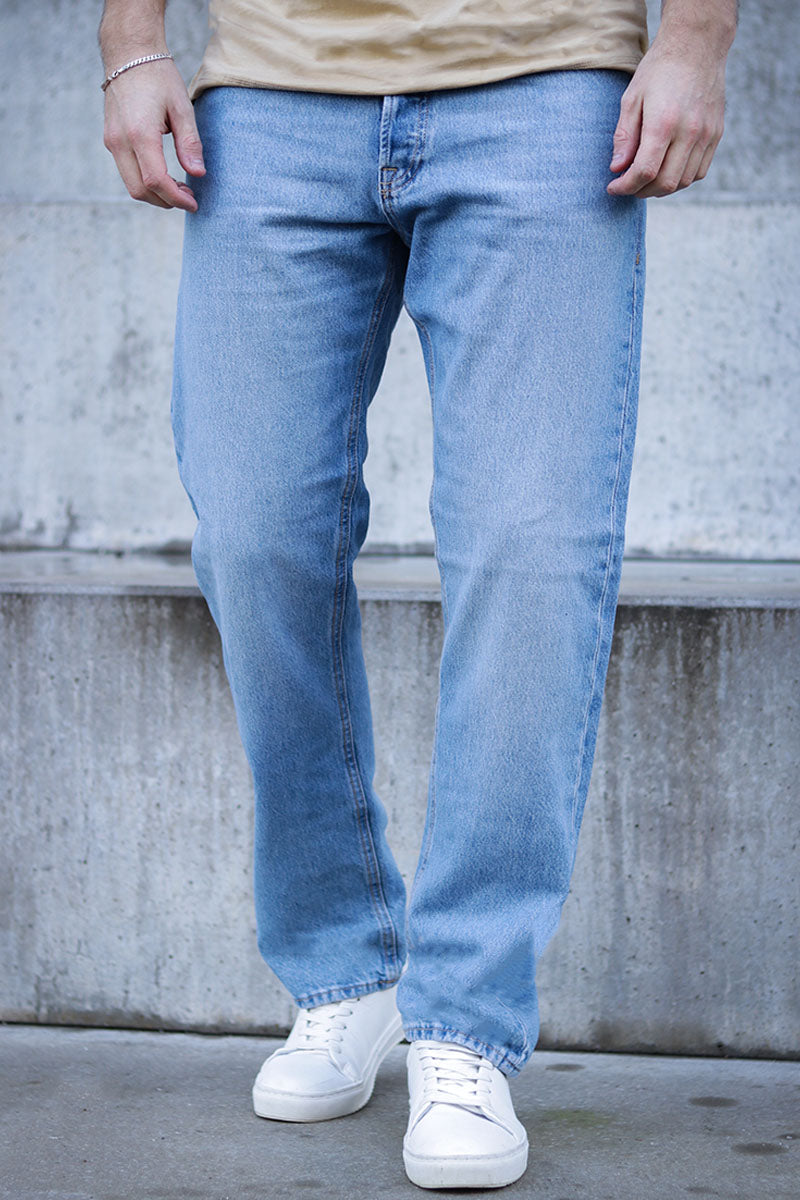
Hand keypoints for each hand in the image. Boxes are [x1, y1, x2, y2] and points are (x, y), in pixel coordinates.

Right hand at [102, 57, 204, 210]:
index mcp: (140, 133)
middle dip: (165, 201)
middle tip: (188, 197)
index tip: (193, 202)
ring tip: (178, 188)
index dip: (176, 198)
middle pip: (139, 190)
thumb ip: (190, 143)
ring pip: (131, 184)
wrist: (128, 53)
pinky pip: (127, 171)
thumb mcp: (182, 107)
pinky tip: (164, 175)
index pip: (156, 181)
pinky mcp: (111, 139)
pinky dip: (145, 181)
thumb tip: (198, 173)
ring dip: (155, 194)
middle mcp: (120, 141)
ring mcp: (112, 141)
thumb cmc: (158, 76)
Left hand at [607, 30, 727, 198]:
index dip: (625, 187)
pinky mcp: (716, 134)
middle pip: (665, 183)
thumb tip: (617, 169)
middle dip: (641, 191)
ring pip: (683, 181)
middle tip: (628, 185)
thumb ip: (624, 136)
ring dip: (661, 188)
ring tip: (645, 180)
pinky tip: (667, 170)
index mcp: (663, 123)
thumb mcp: (632, 99)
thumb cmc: (659, 70)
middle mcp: (689, 132)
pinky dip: (681, 179)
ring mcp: (706, 135)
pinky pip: (699, 171)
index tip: (613, 187)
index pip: (644, 171)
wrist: (697, 46)